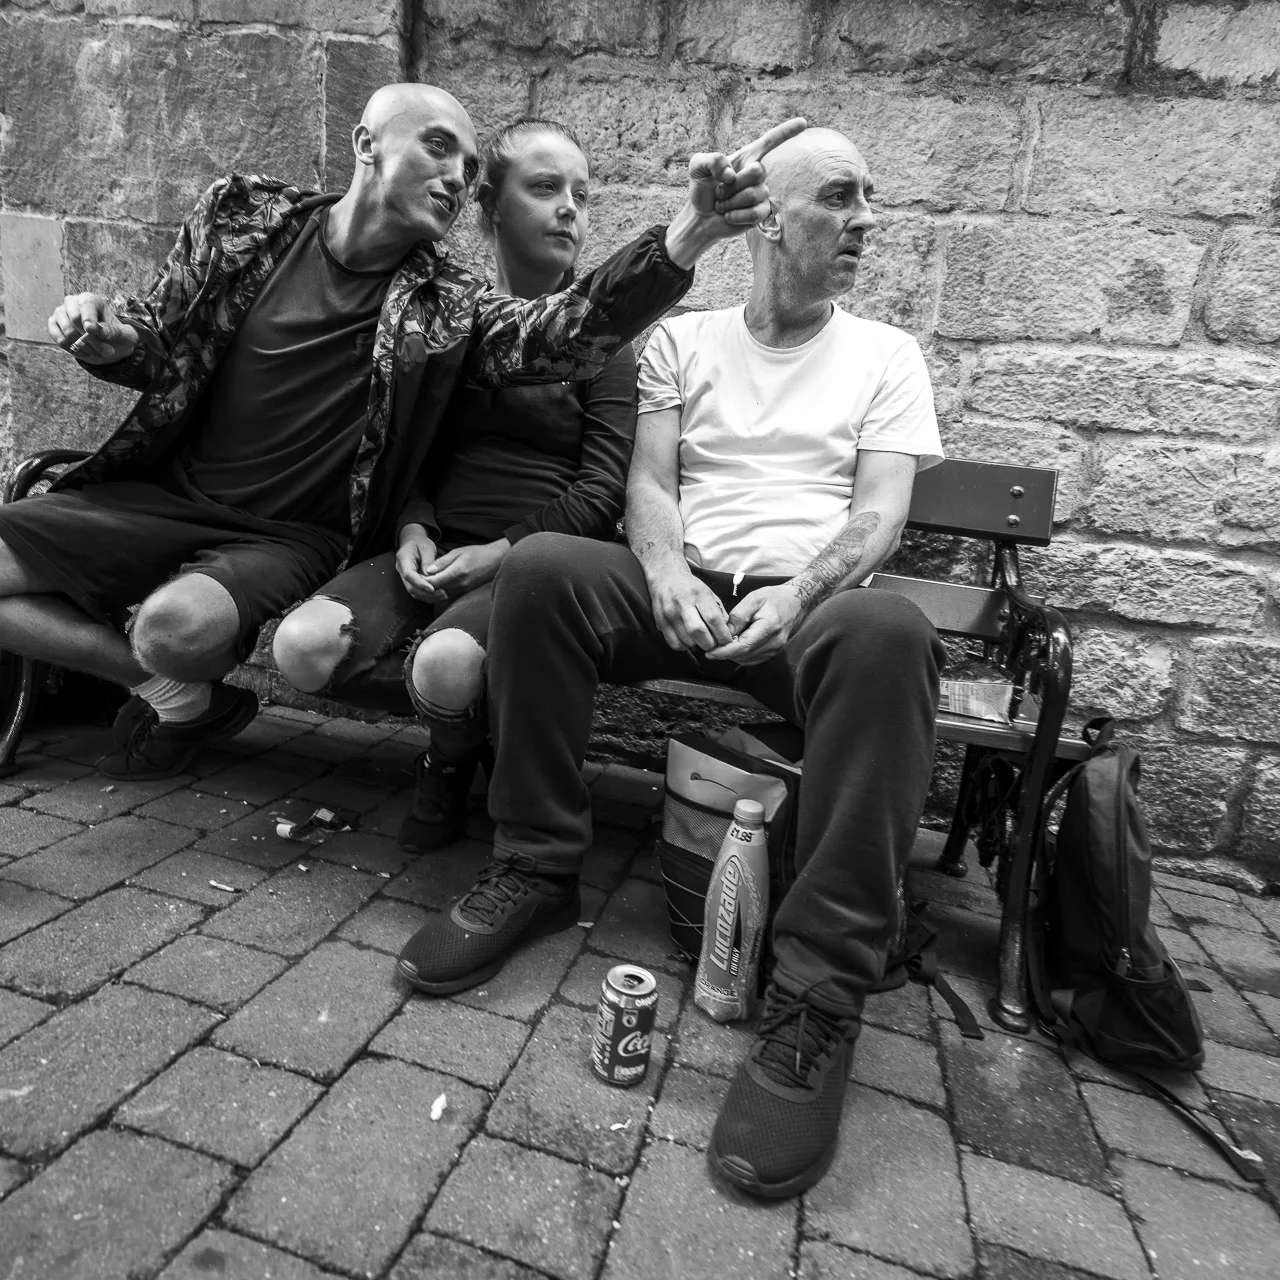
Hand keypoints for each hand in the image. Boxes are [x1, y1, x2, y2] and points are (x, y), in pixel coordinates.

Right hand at [47, 293, 137, 364]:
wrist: (108, 344)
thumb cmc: (116, 336)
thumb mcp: (123, 335)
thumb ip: (113, 331)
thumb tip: (96, 329)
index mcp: (90, 299)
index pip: (85, 305)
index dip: (88, 318)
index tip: (91, 330)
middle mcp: (72, 302)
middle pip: (75, 319)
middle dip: (91, 339)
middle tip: (108, 351)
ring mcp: (60, 313)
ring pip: (68, 332)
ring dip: (85, 347)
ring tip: (99, 352)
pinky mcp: (54, 325)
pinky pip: (60, 339)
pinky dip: (73, 349)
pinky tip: (85, 351)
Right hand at [395, 532, 446, 603]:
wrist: (413, 541)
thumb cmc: (420, 542)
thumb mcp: (426, 547)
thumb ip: (428, 562)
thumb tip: (430, 576)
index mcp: (403, 559)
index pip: (409, 575)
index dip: (420, 584)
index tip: (432, 589)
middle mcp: (401, 570)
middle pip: (410, 587)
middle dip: (426, 593)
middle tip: (443, 594)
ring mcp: (405, 577)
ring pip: (414, 592)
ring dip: (428, 597)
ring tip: (443, 596)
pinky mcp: (411, 581)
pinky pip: (417, 591)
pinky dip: (428, 596)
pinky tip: (439, 595)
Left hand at [421, 539, 509, 596]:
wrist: (495, 560)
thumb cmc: (477, 553)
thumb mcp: (458, 552)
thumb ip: (442, 562)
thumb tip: (428, 571)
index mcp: (458, 572)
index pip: (434, 582)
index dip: (422, 582)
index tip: (415, 577)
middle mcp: (461, 584)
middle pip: (436, 591)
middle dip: (424, 589)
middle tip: (414, 583)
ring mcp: (463, 589)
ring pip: (441, 596)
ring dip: (430, 592)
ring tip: (420, 585)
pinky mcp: (465, 592)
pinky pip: (448, 595)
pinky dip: (439, 593)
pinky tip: (433, 587)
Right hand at [647, 567, 734, 652]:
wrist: (665, 577)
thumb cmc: (690, 587)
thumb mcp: (709, 593)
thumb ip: (719, 612)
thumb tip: (727, 633)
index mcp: (698, 594)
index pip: (713, 619)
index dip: (722, 634)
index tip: (727, 640)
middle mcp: (682, 603)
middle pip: (698, 632)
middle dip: (710, 643)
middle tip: (714, 644)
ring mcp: (669, 613)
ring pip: (686, 641)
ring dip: (698, 646)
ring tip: (701, 640)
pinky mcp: (660, 622)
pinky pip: (675, 644)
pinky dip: (685, 646)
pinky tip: (689, 640)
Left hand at [665, 117, 806, 266]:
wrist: (700, 217)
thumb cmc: (701, 188)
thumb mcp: (697, 166)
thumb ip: (710, 159)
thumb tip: (731, 173)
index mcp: (746, 158)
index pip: (769, 141)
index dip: (785, 132)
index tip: (803, 123)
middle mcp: (757, 174)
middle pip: (758, 171)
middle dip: (733, 184)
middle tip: (720, 191)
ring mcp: (761, 193)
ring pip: (754, 194)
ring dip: (731, 202)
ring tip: (722, 204)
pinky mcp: (761, 213)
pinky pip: (755, 213)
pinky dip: (737, 216)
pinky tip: (728, 216)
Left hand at [704, 584, 804, 665]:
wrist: (796, 601)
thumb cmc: (774, 597)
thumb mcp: (753, 599)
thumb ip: (738, 616)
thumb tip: (725, 633)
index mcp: (769, 627)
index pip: (743, 646)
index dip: (724, 652)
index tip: (710, 652)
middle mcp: (774, 642)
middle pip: (744, 656)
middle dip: (725, 654)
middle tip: (712, 645)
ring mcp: (776, 649)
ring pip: (747, 660)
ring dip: (733, 655)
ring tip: (724, 643)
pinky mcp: (774, 652)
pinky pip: (753, 659)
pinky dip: (741, 655)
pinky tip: (736, 644)